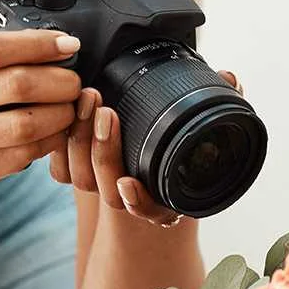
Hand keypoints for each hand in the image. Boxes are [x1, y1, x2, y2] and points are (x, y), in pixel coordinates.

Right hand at [0, 0, 82, 230]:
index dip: (39, 44)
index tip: (69, 44)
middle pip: (16, 86)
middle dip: (61, 82)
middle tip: (77, 81)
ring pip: (24, 125)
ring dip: (61, 115)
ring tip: (72, 107)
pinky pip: (20, 158)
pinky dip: (47, 144)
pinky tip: (55, 133)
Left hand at [50, 70, 243, 226]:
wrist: (141, 141)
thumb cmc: (173, 134)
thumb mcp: (198, 116)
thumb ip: (219, 99)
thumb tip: (230, 77)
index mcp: (164, 197)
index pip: (152, 210)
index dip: (138, 201)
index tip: (128, 183)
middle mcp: (132, 198)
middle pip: (108, 191)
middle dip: (104, 151)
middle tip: (105, 110)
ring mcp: (101, 187)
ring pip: (81, 178)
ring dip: (81, 138)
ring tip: (88, 97)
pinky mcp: (75, 171)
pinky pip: (60, 169)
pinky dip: (59, 143)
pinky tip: (66, 109)